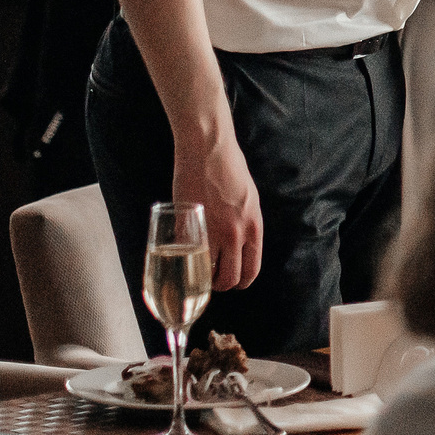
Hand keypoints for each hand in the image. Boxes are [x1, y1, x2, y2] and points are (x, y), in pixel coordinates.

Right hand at [174, 128, 264, 291]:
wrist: (208, 149)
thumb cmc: (229, 168)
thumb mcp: (248, 198)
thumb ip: (245, 223)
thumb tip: (238, 242)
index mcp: (254, 226)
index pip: (252, 269)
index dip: (241, 282)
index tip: (234, 283)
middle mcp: (236, 234)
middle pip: (230, 278)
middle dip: (219, 286)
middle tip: (210, 283)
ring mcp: (211, 231)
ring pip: (206, 273)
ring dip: (200, 279)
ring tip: (193, 274)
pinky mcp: (189, 225)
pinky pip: (186, 255)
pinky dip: (182, 261)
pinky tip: (180, 257)